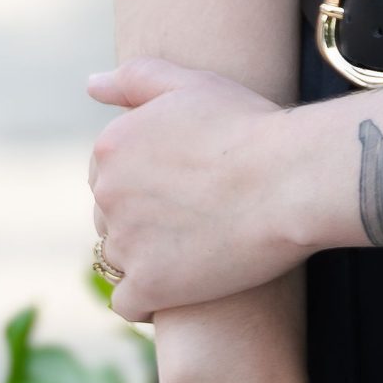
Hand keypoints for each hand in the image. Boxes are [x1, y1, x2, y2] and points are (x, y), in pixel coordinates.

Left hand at [86, 59, 297, 322]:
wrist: (292, 178)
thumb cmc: (250, 126)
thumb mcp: (193, 84)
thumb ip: (135, 79)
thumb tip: (91, 85)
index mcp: (111, 146)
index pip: (109, 173)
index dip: (147, 179)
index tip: (185, 183)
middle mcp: (107, 194)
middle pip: (111, 216)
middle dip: (143, 218)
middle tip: (197, 214)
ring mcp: (125, 242)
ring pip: (120, 258)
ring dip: (149, 257)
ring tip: (198, 248)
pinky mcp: (149, 285)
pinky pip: (130, 303)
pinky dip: (151, 299)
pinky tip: (183, 286)